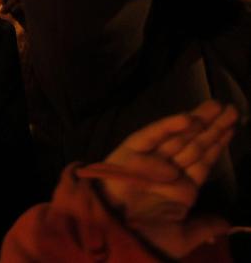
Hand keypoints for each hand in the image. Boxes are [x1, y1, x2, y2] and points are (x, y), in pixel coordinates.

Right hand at [86, 100, 236, 257]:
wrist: (113, 235)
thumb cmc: (146, 238)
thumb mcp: (182, 237)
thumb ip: (203, 227)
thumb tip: (225, 224)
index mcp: (179, 190)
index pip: (202, 162)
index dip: (217, 145)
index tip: (231, 128)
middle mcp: (167, 171)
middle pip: (193, 145)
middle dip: (212, 127)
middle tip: (230, 108)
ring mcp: (150, 160)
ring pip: (177, 137)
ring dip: (196, 121)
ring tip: (216, 106)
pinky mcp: (131, 152)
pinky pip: (152, 136)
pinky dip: (168, 126)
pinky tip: (188, 118)